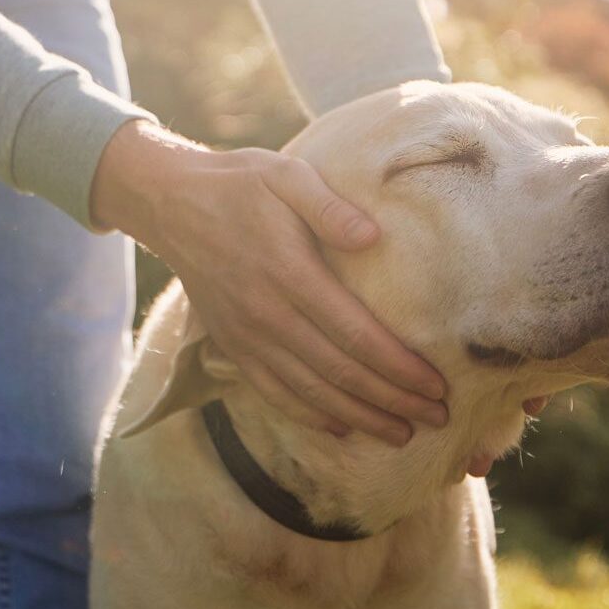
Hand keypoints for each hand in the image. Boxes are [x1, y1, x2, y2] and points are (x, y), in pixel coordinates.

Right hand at [91, 120, 447, 444]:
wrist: (171, 203)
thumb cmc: (239, 183)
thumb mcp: (286, 175)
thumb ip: (329, 206)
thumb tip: (372, 237)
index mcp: (289, 272)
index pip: (355, 334)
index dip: (399, 366)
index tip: (437, 385)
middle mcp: (267, 314)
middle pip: (340, 372)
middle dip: (393, 400)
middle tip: (437, 418)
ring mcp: (246, 336)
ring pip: (310, 392)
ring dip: (360, 417)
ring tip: (401, 433)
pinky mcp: (231, 345)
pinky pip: (273, 392)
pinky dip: (309, 415)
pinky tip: (340, 429)